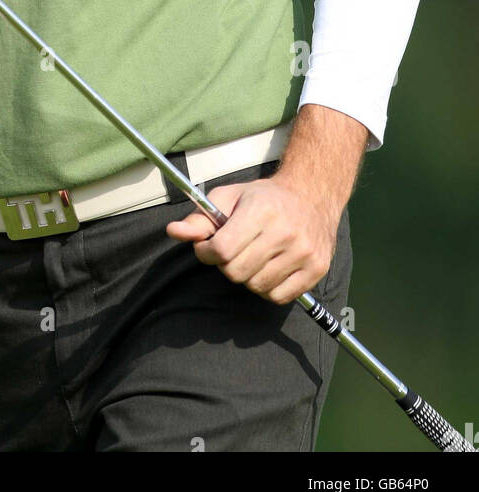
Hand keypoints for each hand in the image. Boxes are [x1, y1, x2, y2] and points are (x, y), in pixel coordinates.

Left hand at [165, 173, 340, 304]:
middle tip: (232, 251)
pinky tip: (269, 268)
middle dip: (226, 265)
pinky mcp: (317, 269)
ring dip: (248, 277)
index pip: (223, 250)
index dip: (207, 253)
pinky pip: (279, 297)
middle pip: (237, 272)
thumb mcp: (228, 198)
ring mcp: (303, 252)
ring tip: (253, 257)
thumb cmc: (263, 198)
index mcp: (261, 210)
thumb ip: (199, 218)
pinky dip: (268, 288)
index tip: (208, 247)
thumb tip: (173, 231)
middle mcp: (285, 232)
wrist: (311, 195)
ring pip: (256, 286)